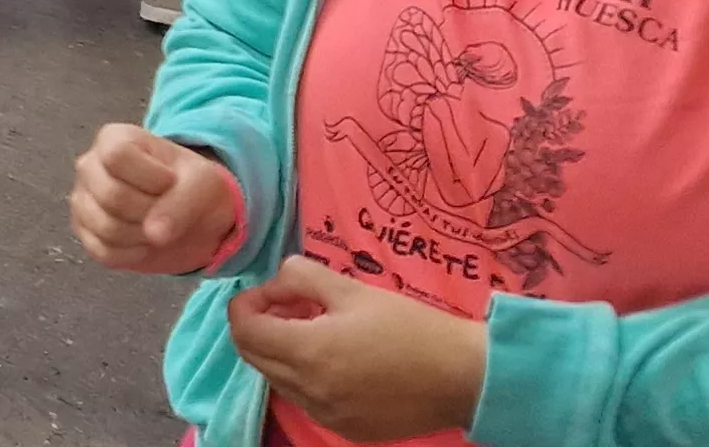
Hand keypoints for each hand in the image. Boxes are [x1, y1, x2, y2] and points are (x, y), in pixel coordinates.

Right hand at [71, 123, 244, 272]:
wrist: (191, 212)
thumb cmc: (190, 184)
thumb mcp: (202, 183)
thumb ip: (182, 203)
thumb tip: (154, 233)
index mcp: (113, 138)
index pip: (117, 157)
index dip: (150, 177)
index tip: (171, 181)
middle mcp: (89, 165)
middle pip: (111, 196)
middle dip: (150, 211)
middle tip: (166, 208)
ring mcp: (82, 200)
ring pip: (105, 227)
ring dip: (143, 235)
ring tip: (157, 225)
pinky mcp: (83, 232)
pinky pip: (103, 251)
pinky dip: (132, 254)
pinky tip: (145, 242)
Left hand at [228, 256, 488, 442]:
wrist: (463, 376)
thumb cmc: (410, 327)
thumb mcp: (353, 290)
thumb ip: (301, 277)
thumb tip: (274, 283)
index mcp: (309, 352)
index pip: (244, 330)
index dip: (245, 304)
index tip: (267, 291)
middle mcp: (309, 390)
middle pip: (254, 356)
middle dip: (258, 326)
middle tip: (288, 305)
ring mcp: (326, 415)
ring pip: (278, 380)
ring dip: (281, 351)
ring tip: (314, 328)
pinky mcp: (345, 430)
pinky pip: (305, 400)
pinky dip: (304, 376)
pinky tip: (334, 358)